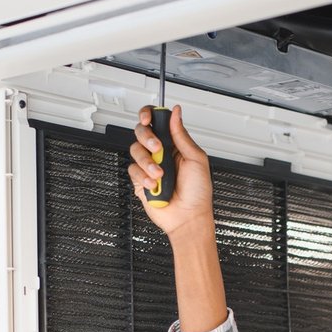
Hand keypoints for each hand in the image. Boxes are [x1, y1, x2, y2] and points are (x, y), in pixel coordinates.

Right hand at [127, 104, 214, 238]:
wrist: (188, 218)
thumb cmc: (198, 192)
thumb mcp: (196, 159)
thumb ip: (182, 135)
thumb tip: (176, 113)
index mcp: (174, 144)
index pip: (157, 122)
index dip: (149, 115)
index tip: (147, 117)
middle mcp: (160, 153)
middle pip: (142, 132)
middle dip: (147, 138)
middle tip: (157, 148)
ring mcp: (149, 166)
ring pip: (135, 151)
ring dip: (148, 162)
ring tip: (160, 174)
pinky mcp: (140, 180)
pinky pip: (133, 170)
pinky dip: (143, 177)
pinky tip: (155, 184)